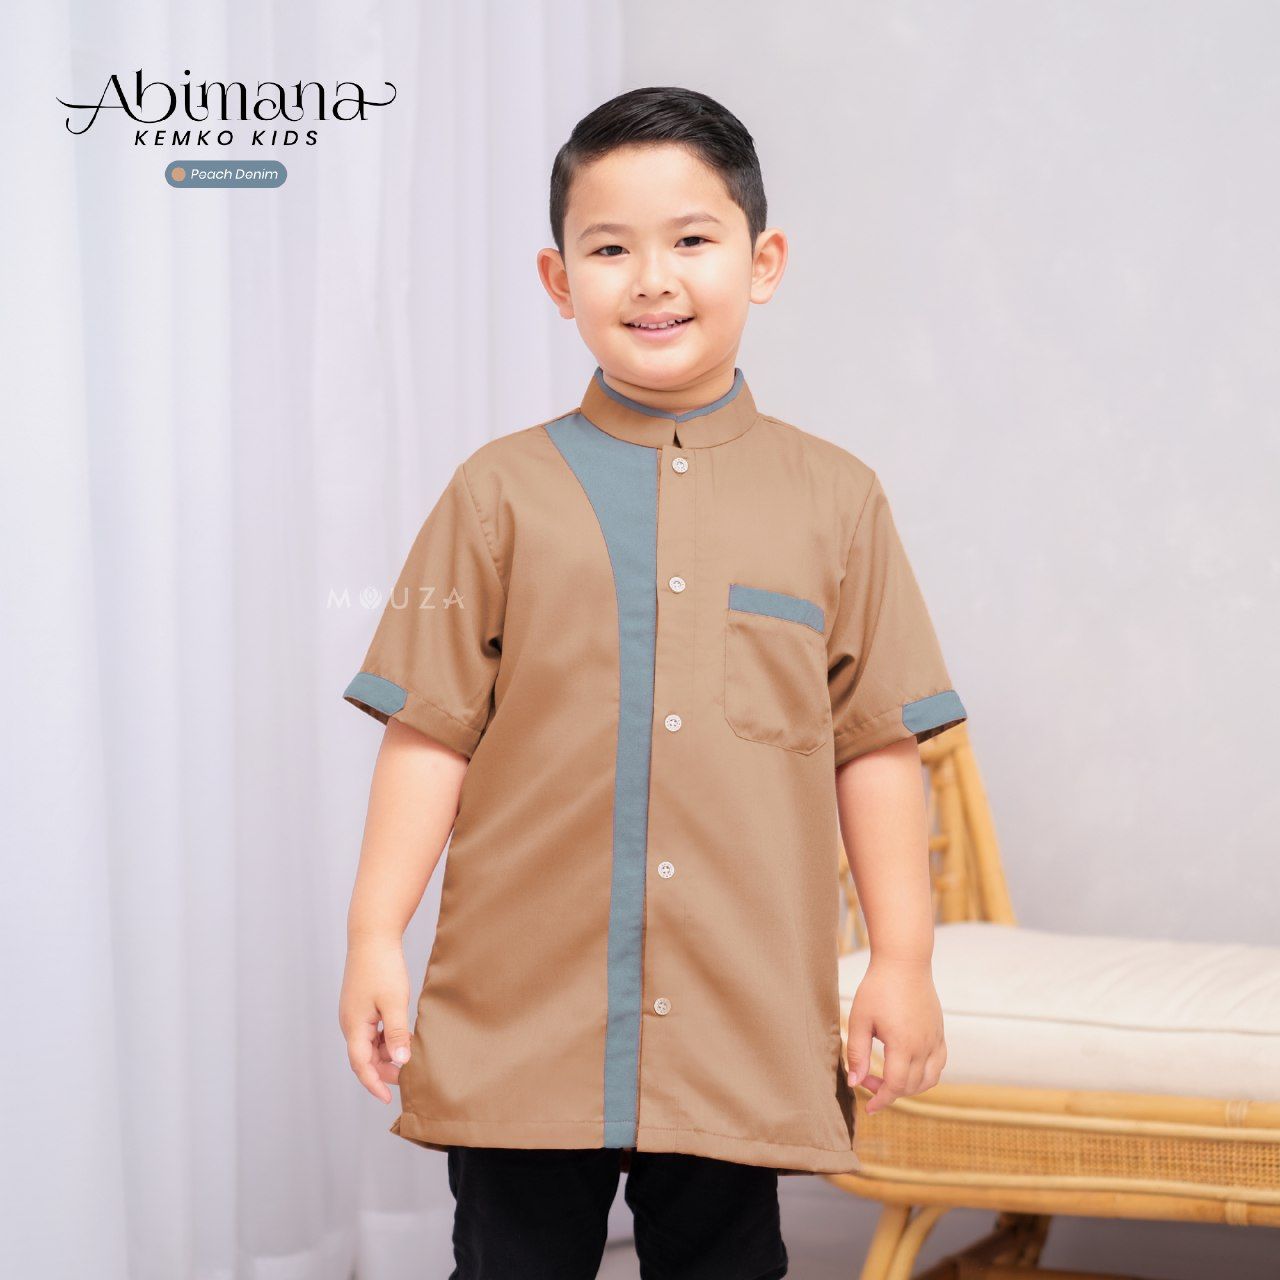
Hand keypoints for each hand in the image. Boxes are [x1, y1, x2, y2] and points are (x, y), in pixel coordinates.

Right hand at [339, 935, 413, 1102]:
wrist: (372, 936)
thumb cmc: (382, 967)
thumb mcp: (394, 1002)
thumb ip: (397, 1034)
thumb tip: (401, 1062)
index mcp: (354, 1026)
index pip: (361, 1065)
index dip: (374, 1084)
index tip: (388, 1099)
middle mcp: (350, 1023)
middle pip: (365, 1057)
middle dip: (384, 1070)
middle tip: (408, 1077)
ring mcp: (355, 1013)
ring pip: (369, 1044)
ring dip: (386, 1054)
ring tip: (409, 1056)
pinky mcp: (361, 1005)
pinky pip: (372, 1031)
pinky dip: (386, 1039)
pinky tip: (403, 1036)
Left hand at [845, 954, 945, 1114]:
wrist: (904, 962)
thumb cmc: (878, 988)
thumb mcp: (860, 1020)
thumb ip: (857, 1054)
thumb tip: (855, 1083)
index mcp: (904, 1045)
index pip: (895, 1086)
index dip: (881, 1099)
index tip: (868, 1107)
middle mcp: (924, 1046)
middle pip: (911, 1086)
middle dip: (889, 1092)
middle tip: (867, 1079)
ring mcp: (935, 1039)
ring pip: (930, 1080)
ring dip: (910, 1087)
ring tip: (888, 1077)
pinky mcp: (939, 1032)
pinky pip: (939, 1064)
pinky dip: (927, 1075)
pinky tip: (909, 1068)